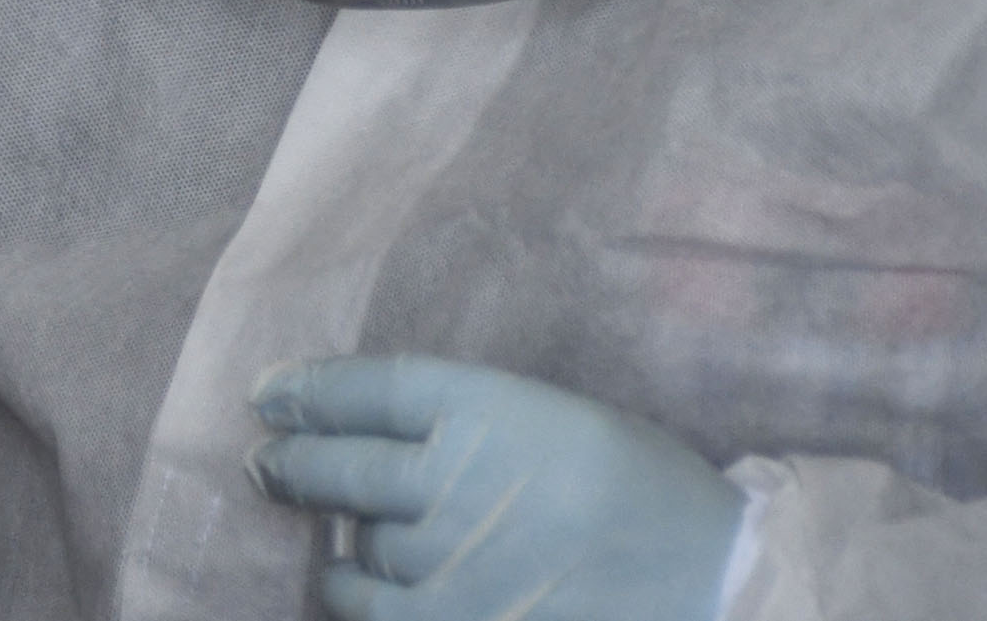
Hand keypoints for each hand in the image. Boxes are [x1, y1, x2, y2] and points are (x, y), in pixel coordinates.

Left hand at [248, 355, 743, 620]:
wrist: (720, 587)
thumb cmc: (647, 496)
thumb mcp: (563, 422)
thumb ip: (471, 420)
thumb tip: (366, 427)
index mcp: (492, 409)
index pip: (368, 387)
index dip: (309, 389)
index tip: (269, 394)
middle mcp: (460, 477)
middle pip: (340, 463)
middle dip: (291, 463)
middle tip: (266, 462)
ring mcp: (455, 561)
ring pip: (359, 542)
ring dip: (335, 536)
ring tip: (319, 531)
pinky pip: (370, 609)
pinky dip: (349, 594)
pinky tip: (344, 583)